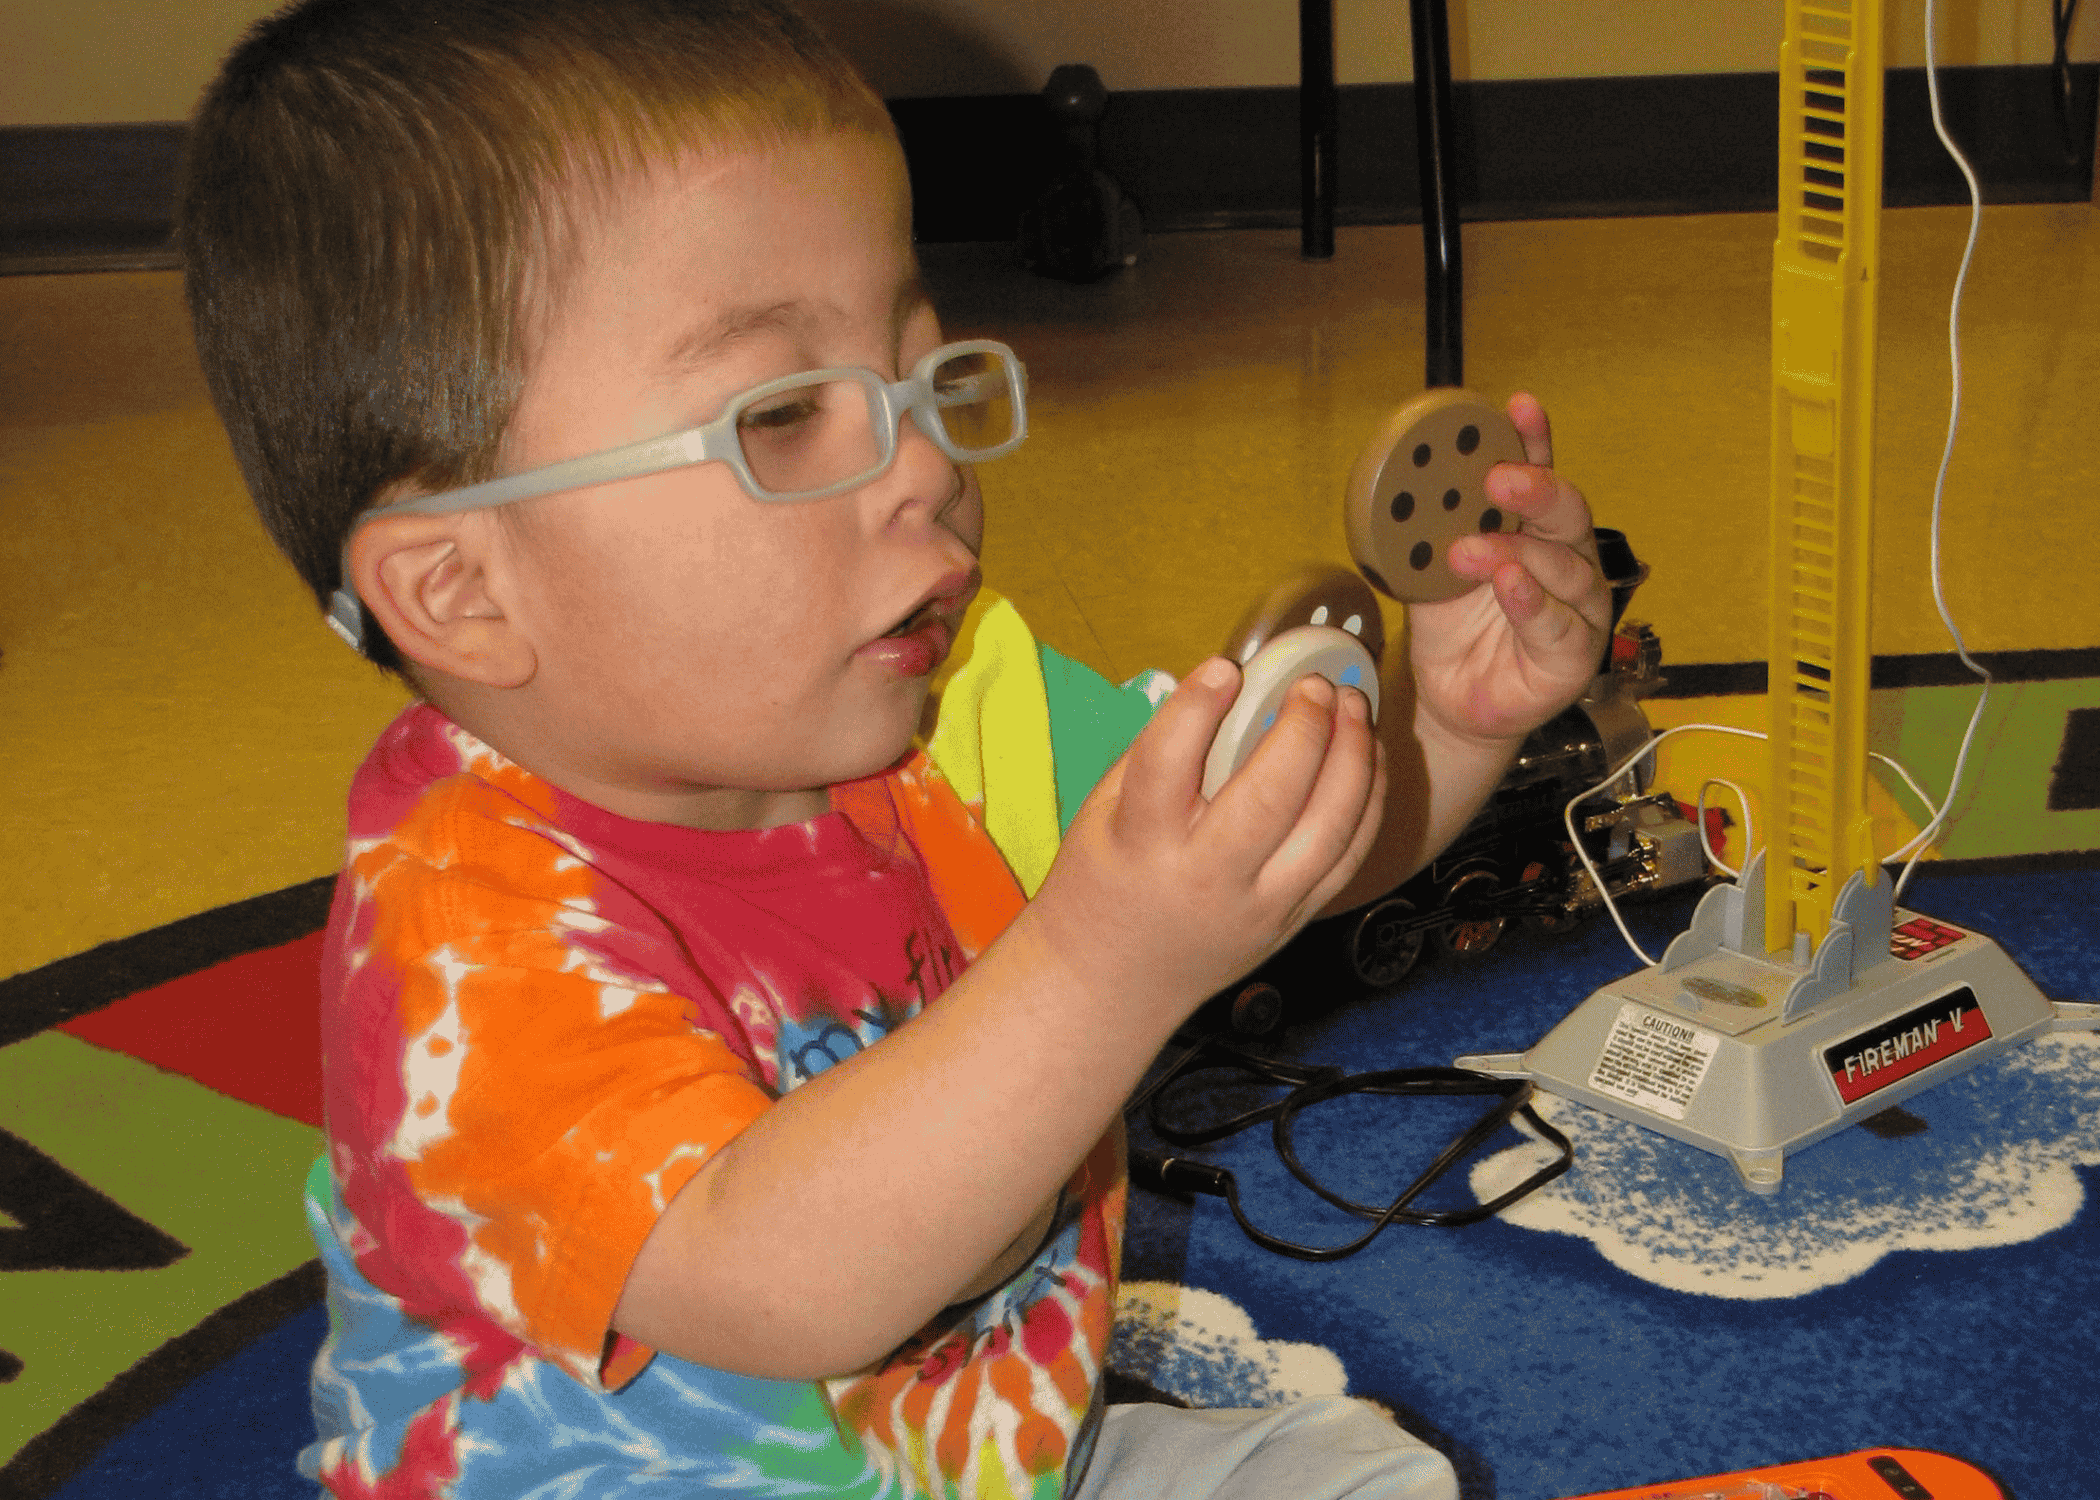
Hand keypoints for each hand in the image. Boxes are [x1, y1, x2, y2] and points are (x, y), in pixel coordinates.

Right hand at [1029, 661, 1382, 1018]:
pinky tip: (1367, 759)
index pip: (1169, 763)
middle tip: (1314, 685)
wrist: (1112, 981)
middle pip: (1270, 797)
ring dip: (1353, 759)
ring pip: (1327, 829)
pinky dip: (1367, 803)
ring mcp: (1257, 906)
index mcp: (1142, 842)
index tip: (1226, 667)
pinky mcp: (1291, 922)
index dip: (1199, 706)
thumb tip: (1224, 689)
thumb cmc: (1104, 884)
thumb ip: (1157, 754)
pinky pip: (1347, 859)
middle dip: (1304, 729)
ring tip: (1354, 708)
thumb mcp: (1102, 812)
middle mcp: (1204, 877)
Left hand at [1408, 392, 1611, 745]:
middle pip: (1567, 513)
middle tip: (1496, 478)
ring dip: (1515, 552)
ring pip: (1565, 567)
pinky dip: (1531, 601)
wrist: (1449, 699)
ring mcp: (1578, 608)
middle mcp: (1566, 560)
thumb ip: (1431, 531)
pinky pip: (1557, 623)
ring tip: (1470, 549)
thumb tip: (1405, 485)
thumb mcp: (1432, 569)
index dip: (1532, 438)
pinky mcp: (1573, 655)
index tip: (1517, 407)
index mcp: (1533, 529)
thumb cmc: (1453, 630)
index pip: (1540, 473)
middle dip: (1535, 488)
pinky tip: (1509, 584)